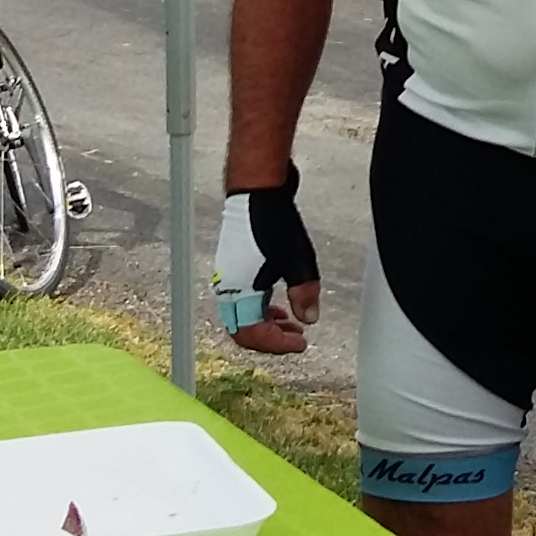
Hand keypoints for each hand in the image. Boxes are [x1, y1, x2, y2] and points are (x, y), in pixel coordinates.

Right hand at [213, 171, 322, 351]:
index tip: (301, 344)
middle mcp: (227, 288)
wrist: (257, 190)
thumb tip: (308, 319)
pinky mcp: (233, 267)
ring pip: (241, 316)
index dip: (277, 345)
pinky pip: (241, 301)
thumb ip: (303, 294)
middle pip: (242, 330)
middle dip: (270, 340)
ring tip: (291, 324)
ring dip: (266, 325)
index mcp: (238, 291)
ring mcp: (227, 277)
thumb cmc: (274, 222)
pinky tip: (279, 305)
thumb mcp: (298, 262)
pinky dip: (260, 310)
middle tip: (296, 339)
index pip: (252, 334)